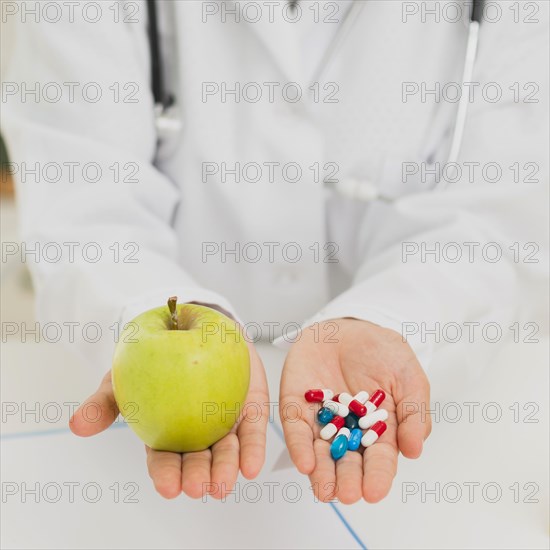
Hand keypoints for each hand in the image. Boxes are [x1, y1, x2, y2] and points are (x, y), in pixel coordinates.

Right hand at [70, 341, 268, 498]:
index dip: (166, 474)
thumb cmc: (154, 358)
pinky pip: (253, 428)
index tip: (169, 488)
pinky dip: (253, 448)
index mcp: (166, 431)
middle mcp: (197, 431)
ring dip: (226, 468)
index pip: (165, 458)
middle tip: (198, 487)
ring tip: (223, 483)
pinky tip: (252, 467)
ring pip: (227, 450)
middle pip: (198, 459)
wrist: (190, 325)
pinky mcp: (249, 405)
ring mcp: (225, 419)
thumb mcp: (124, 375)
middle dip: (198, 476)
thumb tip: (77, 426)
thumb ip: (105, 400)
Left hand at [280, 318, 430, 503]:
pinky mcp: (298, 405)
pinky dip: (299, 445)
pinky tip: (305, 462)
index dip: (377, 476)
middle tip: (347, 495)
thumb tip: (414, 451)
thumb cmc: (383, 352)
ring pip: (320, 451)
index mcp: (379, 429)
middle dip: (347, 479)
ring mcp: (321, 419)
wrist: (350, 326)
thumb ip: (413, 413)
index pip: (378, 458)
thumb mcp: (408, 378)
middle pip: (347, 460)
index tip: (374, 491)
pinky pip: (296, 427)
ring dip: (322, 472)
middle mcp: (348, 431)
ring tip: (324, 490)